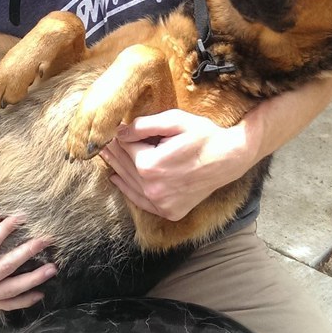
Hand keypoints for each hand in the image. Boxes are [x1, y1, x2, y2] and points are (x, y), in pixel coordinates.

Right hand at [0, 214, 56, 311]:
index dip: (6, 229)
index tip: (22, 217)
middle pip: (6, 268)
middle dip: (28, 252)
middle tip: (46, 240)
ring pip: (11, 290)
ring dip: (33, 279)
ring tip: (52, 269)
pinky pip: (5, 304)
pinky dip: (22, 301)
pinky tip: (39, 295)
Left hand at [100, 110, 252, 220]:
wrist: (230, 158)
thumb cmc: (203, 135)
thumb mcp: (174, 121)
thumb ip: (143, 125)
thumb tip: (119, 132)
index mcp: (150, 165)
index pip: (124, 147)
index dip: (118, 136)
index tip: (112, 129)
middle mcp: (152, 188)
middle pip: (123, 166)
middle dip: (113, 152)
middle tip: (101, 142)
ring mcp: (161, 203)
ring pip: (129, 184)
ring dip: (116, 168)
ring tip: (106, 156)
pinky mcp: (169, 211)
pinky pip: (141, 201)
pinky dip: (128, 190)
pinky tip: (118, 179)